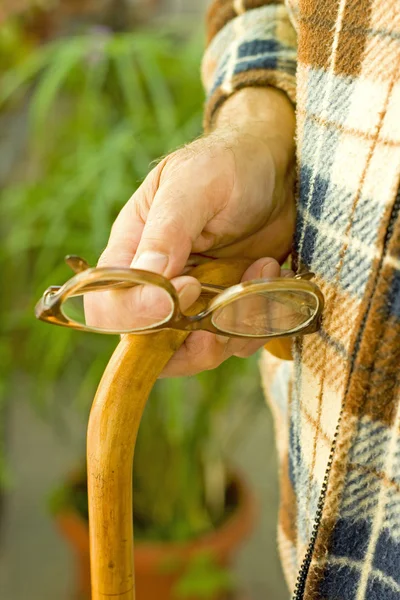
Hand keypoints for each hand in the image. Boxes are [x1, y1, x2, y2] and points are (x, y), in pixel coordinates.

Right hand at [85, 87, 295, 374]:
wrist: (278, 168)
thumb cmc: (227, 165)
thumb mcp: (193, 185)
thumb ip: (166, 232)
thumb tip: (147, 280)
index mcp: (132, 252)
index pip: (110, 309)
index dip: (140, 316)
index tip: (187, 287)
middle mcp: (159, 286)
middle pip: (152, 346)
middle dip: (194, 342)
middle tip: (227, 308)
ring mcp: (196, 302)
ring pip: (199, 352)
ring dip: (236, 325)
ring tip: (262, 271)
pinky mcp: (229, 308)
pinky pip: (237, 339)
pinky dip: (261, 318)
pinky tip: (272, 270)